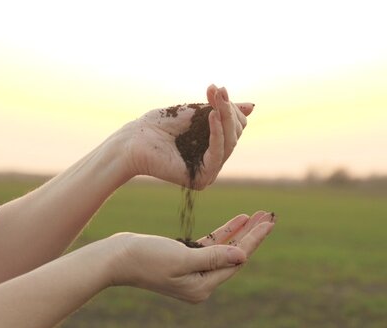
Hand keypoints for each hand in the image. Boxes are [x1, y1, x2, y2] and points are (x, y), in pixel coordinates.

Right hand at [103, 211, 274, 302]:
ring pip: (225, 249)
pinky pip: (212, 246)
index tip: (269, 223)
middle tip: (269, 215)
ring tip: (258, 215)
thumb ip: (213, 257)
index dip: (254, 239)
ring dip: (241, 231)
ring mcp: (193, 272)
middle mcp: (201, 283)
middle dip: (252, 235)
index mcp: (202, 286)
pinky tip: (238, 220)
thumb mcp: (182, 258)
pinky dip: (224, 232)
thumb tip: (243, 256)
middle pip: (235, 255)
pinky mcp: (185, 259)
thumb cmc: (146, 257)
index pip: (236, 260)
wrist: (116, 258)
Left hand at [121, 84, 253, 188]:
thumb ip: (222, 110)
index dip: (230, 107)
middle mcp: (214, 161)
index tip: (217, 89)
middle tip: (217, 91)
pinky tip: (212, 116)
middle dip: (227, 110)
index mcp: (213, 145)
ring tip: (216, 100)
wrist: (133, 140)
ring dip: (224, 117)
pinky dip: (217, 134)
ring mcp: (209, 172)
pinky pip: (218, 154)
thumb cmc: (159, 125)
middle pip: (236, 133)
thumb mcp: (197, 112)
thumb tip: (253, 106)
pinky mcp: (201, 179)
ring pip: (230, 142)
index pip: (236, 127)